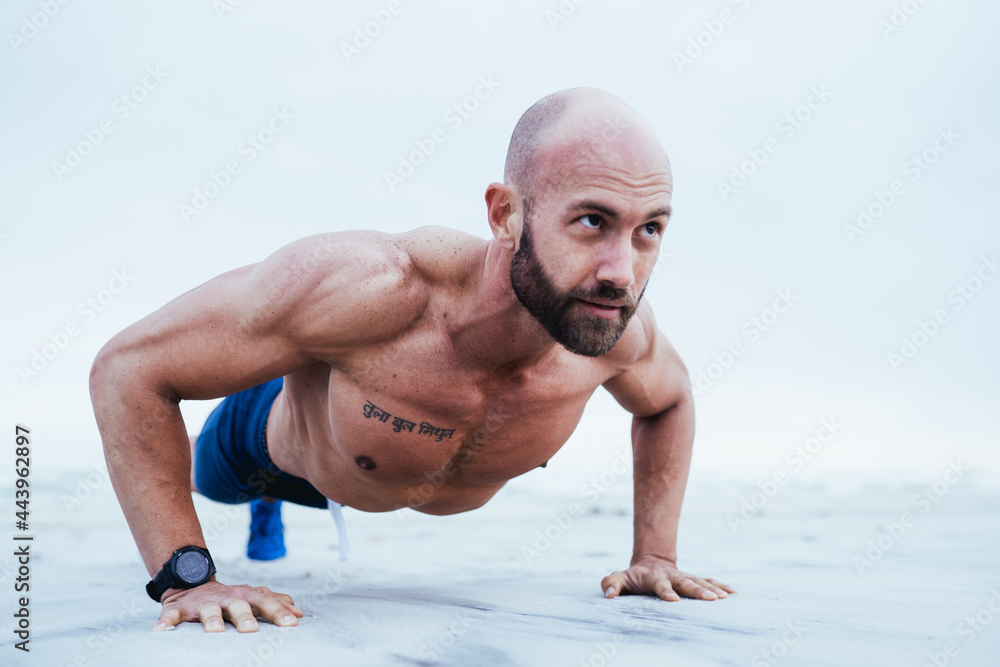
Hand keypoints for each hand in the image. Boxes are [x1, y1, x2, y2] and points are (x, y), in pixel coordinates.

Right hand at [154, 580, 302, 632]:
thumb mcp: (251, 596)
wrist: (191, 582)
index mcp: (245, 595)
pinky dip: (165, 623)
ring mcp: (201, 603)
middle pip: (238, 605)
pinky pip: (170, 616)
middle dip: (245, 617)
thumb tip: (299, 613)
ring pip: (207, 610)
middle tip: (252, 631)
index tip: (293, 624)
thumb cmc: (228, 597)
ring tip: (214, 633)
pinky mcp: (178, 609)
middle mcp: (225, 598)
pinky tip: (160, 633)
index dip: (279, 611)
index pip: (266, 602)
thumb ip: (273, 602)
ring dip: (211, 620)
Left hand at [601, 555, 736, 601]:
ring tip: (725, 597)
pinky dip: (722, 586)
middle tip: (710, 598)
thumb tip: (609, 594)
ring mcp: (685, 577)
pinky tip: (734, 593)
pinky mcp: (694, 579)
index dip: (666, 592)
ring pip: (700, 581)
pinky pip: (710, 581)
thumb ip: (611, 583)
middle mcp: (673, 577)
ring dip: (713, 589)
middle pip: (686, 583)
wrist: (651, 561)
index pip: (660, 586)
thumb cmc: (634, 576)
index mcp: (655, 578)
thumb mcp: (619, 578)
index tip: (674, 600)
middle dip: (697, 590)